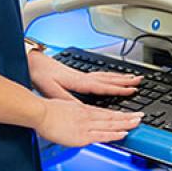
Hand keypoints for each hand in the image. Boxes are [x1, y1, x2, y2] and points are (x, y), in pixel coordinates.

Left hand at [27, 50, 142, 100]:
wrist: (32, 61)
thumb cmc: (40, 74)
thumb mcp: (52, 90)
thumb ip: (66, 99)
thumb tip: (81, 109)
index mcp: (78, 81)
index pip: (102, 86)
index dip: (118, 89)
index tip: (131, 90)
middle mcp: (83, 76)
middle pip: (108, 78)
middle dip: (125, 80)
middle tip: (139, 81)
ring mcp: (81, 74)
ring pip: (105, 75)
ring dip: (119, 77)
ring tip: (131, 78)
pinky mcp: (77, 75)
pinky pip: (99, 75)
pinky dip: (109, 77)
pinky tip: (111, 78)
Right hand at [34, 98, 142, 146]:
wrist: (40, 112)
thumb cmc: (48, 111)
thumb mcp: (65, 108)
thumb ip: (74, 113)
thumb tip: (77, 117)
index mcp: (84, 110)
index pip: (105, 113)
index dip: (119, 114)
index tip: (129, 114)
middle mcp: (88, 116)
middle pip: (112, 117)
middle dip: (128, 118)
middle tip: (141, 117)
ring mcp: (87, 125)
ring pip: (111, 125)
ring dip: (126, 124)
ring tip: (138, 123)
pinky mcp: (82, 135)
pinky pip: (102, 135)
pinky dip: (114, 134)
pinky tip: (124, 133)